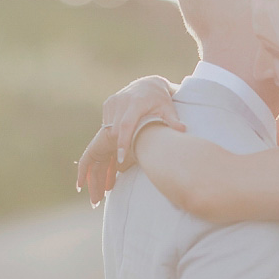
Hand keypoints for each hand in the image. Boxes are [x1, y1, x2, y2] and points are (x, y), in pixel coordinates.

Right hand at [76, 75, 183, 205]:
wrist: (147, 84)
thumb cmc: (160, 98)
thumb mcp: (167, 107)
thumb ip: (172, 119)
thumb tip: (182, 129)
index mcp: (133, 104)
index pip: (125, 126)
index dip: (122, 143)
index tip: (121, 161)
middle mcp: (118, 106)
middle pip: (109, 137)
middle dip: (106, 162)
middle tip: (104, 186)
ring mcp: (110, 109)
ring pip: (102, 141)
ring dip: (99, 165)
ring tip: (97, 194)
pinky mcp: (106, 113)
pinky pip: (101, 140)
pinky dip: (100, 157)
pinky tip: (95, 177)